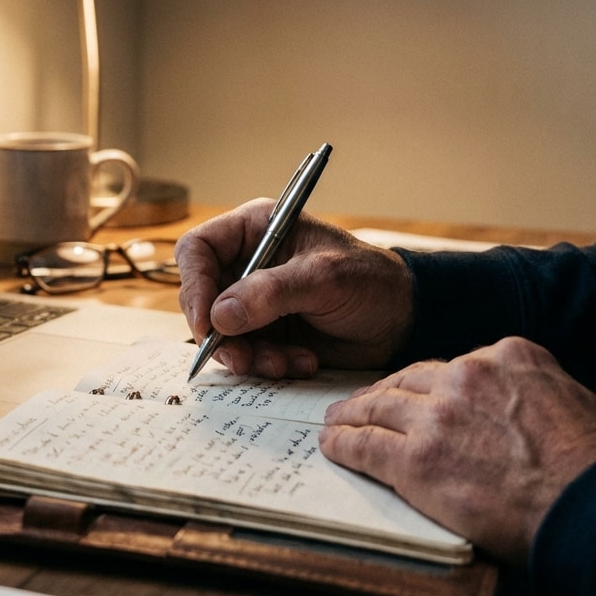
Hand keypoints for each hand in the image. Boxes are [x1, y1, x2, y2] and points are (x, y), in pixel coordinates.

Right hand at [174, 199, 413, 377]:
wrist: (402, 321)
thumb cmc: (371, 282)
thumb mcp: (325, 279)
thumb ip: (272, 292)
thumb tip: (220, 315)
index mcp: (255, 229)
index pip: (198, 250)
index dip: (193, 286)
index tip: (207, 324)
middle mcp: (246, 263)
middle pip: (202, 298)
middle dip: (222, 334)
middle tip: (245, 359)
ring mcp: (253, 301)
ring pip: (220, 334)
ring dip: (248, 356)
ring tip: (286, 362)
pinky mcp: (265, 333)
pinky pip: (245, 355)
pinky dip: (267, 366)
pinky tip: (302, 362)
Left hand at [319, 337, 595, 563]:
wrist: (591, 504)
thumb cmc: (594, 466)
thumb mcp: (571, 399)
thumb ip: (532, 390)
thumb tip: (520, 404)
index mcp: (506, 357)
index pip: (449, 367)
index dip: (424, 384)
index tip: (412, 393)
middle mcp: (465, 376)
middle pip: (407, 382)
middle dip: (381, 393)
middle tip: (360, 403)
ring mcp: (437, 417)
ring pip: (379, 408)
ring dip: (352, 415)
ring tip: (337, 422)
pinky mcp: (416, 460)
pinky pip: (366, 446)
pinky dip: (344, 445)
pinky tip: (333, 446)